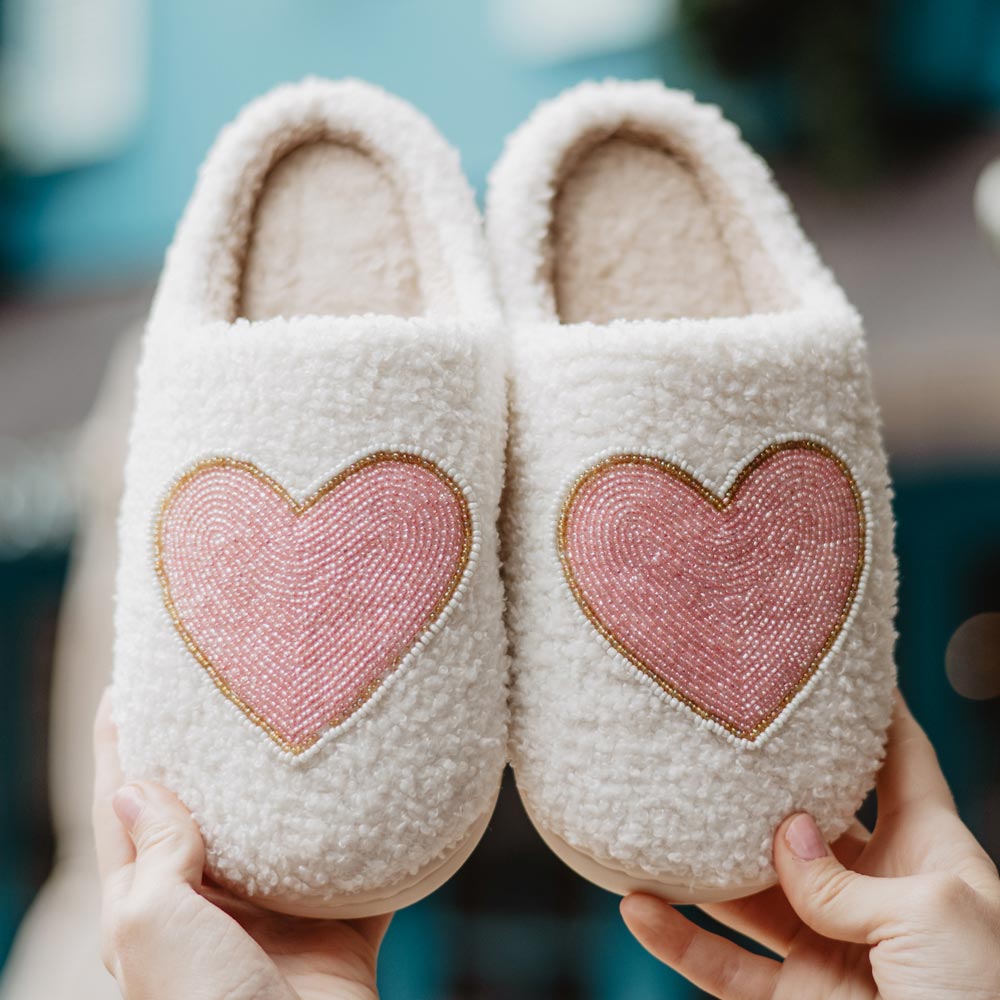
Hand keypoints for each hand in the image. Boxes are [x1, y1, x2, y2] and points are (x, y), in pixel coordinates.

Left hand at [92, 689, 389, 999]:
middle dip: (208, 750)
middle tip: (219, 686)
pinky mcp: (336, 922)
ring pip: (279, 827)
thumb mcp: (153, 927)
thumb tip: (134, 785)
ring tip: (293, 715)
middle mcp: (211, 904)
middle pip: (205, 808)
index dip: (122, 747)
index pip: (127, 810)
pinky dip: (363, 826)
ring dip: (286, 780)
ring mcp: (275, 913)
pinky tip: (370, 781)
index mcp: (152, 907)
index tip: (128, 687)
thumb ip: (151, 854)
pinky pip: (353, 863)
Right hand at [621, 692, 999, 999]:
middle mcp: (874, 891)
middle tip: (710, 736)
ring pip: (750, 888)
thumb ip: (848, 876)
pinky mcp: (798, 998)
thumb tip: (784, 841)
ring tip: (651, 815)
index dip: (874, 713)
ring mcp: (830, 943)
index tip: (832, 665)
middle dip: (761, 783)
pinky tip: (639, 906)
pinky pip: (725, 965)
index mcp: (930, 856)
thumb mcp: (936, 915)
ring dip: (700, 861)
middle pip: (806, 819)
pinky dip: (679, 939)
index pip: (901, 763)